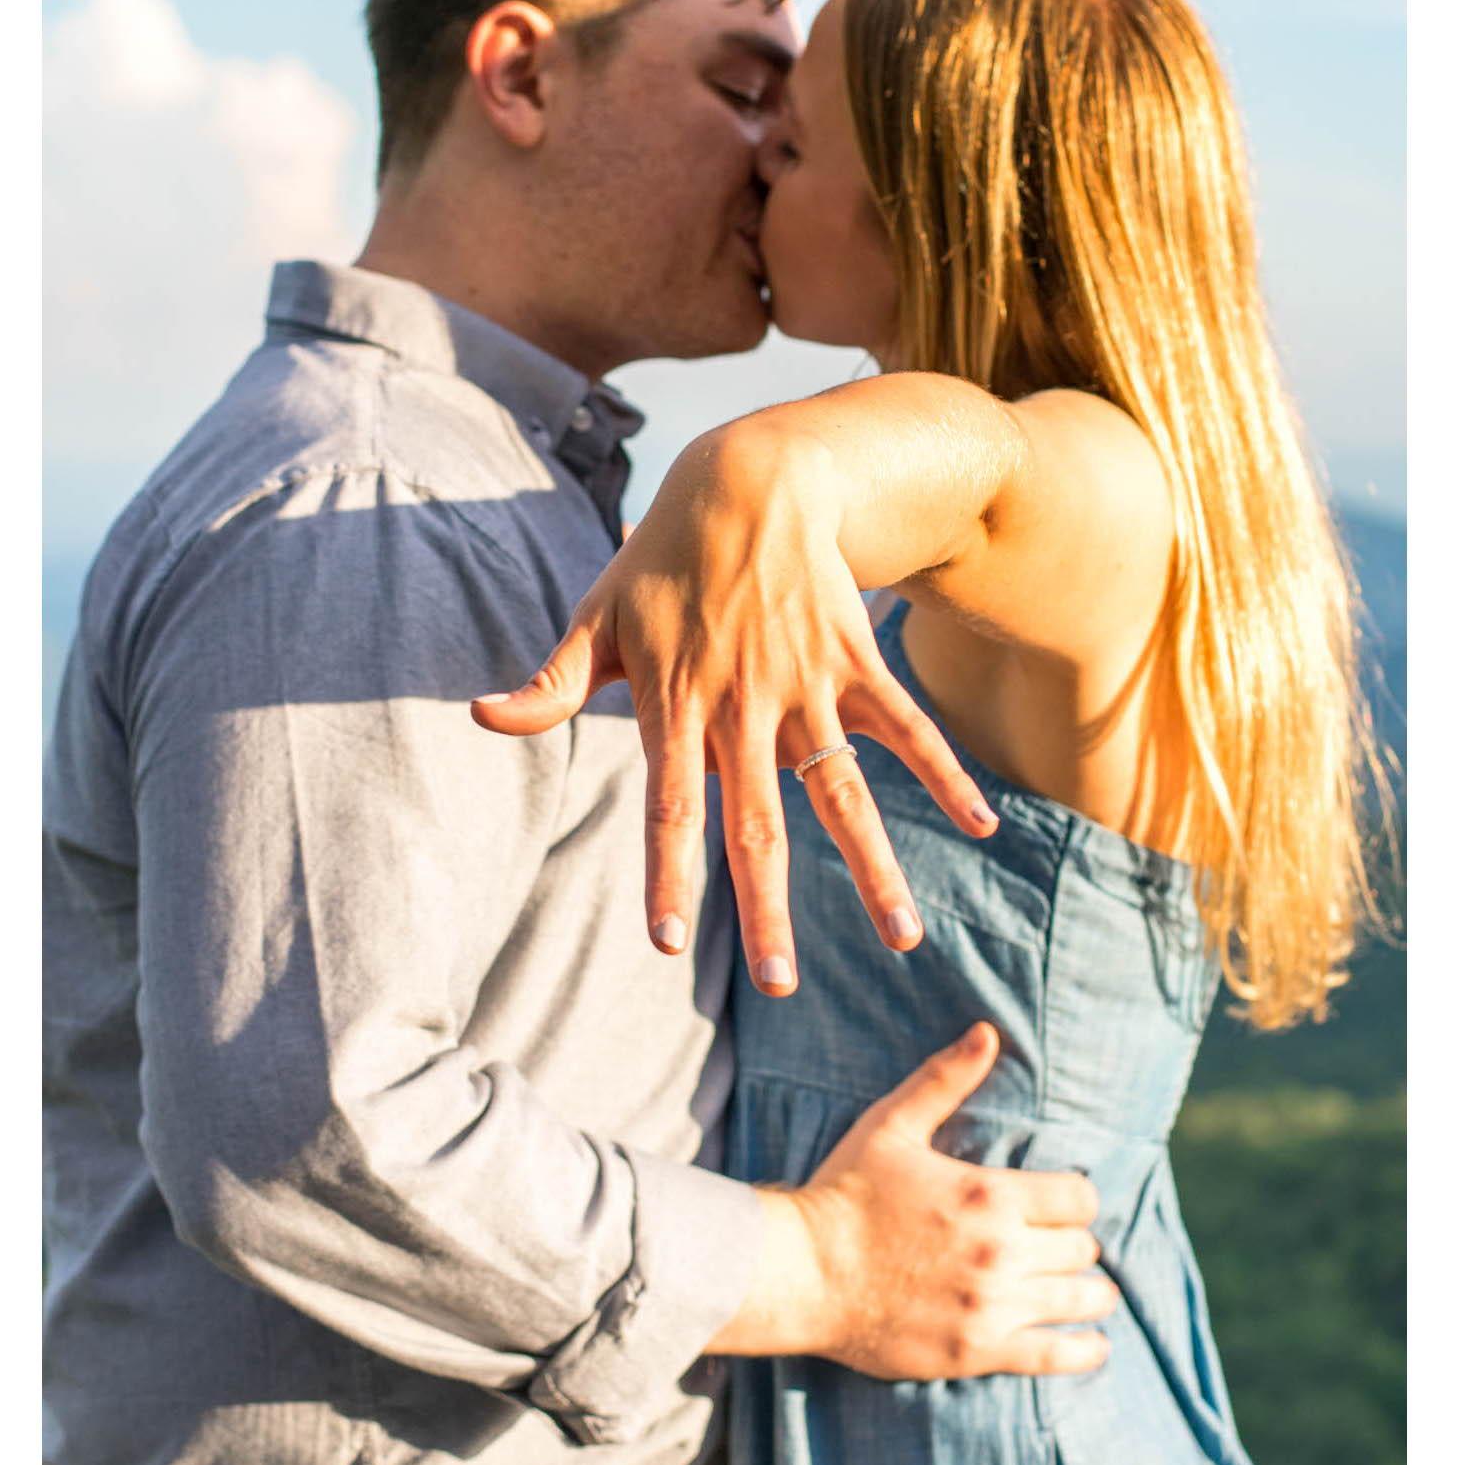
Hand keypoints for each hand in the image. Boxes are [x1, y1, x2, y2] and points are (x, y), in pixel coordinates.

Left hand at [472, 424, 996, 992]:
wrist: (751, 480)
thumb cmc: (662, 558)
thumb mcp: (597, 614)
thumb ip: (549, 683)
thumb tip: (482, 717)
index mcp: (677, 701)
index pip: (668, 805)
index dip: (668, 873)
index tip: (666, 944)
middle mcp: (745, 703)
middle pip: (759, 822)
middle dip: (768, 908)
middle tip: (780, 984)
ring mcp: (808, 685)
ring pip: (844, 791)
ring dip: (873, 866)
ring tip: (902, 937)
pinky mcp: (855, 663)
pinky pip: (907, 729)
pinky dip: (947, 776)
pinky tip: (982, 827)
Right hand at [710, 1023, 1115, 1376]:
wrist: (802, 1271)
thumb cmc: (845, 1192)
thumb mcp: (892, 1124)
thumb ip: (945, 1079)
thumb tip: (987, 1032)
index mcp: (988, 1194)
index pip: (1078, 1197)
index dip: (1074, 1197)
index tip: (1060, 1203)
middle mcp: (1000, 1252)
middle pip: (1083, 1248)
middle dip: (1076, 1243)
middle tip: (1059, 1244)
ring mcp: (991, 1306)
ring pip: (1081, 1299)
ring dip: (1090, 1292)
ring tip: (1086, 1290)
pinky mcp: (977, 1351)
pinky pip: (1056, 1355)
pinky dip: (1084, 1350)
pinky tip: (1093, 1343)